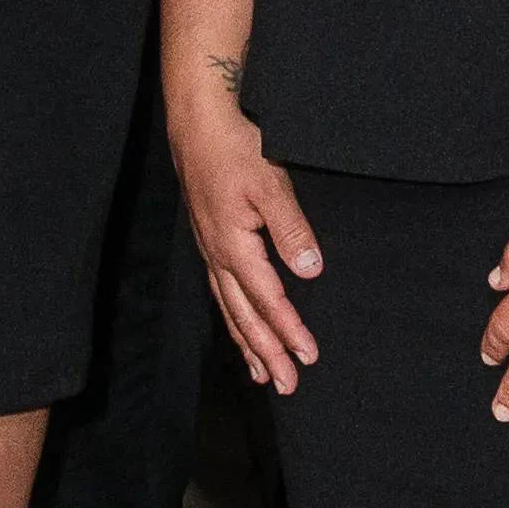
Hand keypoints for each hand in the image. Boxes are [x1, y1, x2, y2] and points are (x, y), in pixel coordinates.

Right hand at [172, 86, 321, 389]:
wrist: (197, 122)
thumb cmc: (234, 148)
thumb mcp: (269, 184)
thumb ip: (291, 230)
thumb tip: (311, 271)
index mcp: (234, 246)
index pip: (268, 300)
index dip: (289, 330)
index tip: (308, 357)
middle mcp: (218, 255)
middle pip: (244, 316)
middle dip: (266, 353)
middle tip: (286, 385)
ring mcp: (211, 249)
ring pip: (229, 308)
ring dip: (247, 343)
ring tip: (262, 373)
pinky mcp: (210, 239)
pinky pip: (221, 292)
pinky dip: (233, 317)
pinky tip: (240, 325)